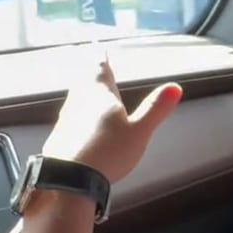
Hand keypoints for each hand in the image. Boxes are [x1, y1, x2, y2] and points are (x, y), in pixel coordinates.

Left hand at [43, 54, 182, 184]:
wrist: (68, 180)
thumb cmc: (106, 153)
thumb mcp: (139, 131)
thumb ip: (155, 108)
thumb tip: (174, 87)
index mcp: (99, 94)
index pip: (100, 70)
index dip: (102, 61)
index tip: (100, 52)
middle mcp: (78, 102)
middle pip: (85, 83)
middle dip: (92, 77)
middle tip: (96, 71)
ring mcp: (66, 120)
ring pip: (75, 100)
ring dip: (83, 96)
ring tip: (90, 95)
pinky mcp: (58, 138)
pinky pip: (69, 121)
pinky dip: (77, 118)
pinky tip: (81, 127)